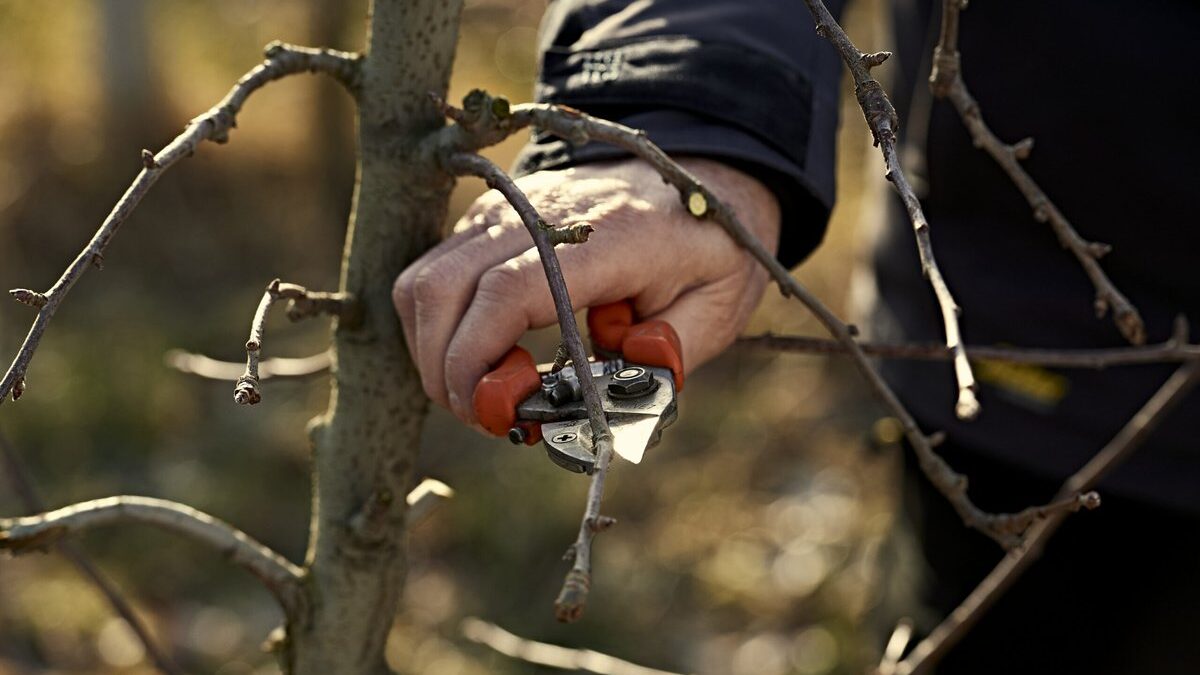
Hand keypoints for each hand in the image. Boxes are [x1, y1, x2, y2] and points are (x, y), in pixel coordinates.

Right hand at [393, 157, 780, 425]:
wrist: (694, 174)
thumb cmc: (706, 247)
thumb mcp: (719, 303)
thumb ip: (674, 348)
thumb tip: (620, 375)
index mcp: (608, 236)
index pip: (510, 290)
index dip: (480, 359)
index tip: (493, 410)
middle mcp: (540, 213)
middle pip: (445, 287)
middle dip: (446, 370)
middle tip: (484, 416)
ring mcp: (504, 210)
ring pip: (423, 282)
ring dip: (433, 351)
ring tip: (481, 392)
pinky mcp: (486, 219)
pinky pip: (430, 276)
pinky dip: (437, 327)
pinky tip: (478, 357)